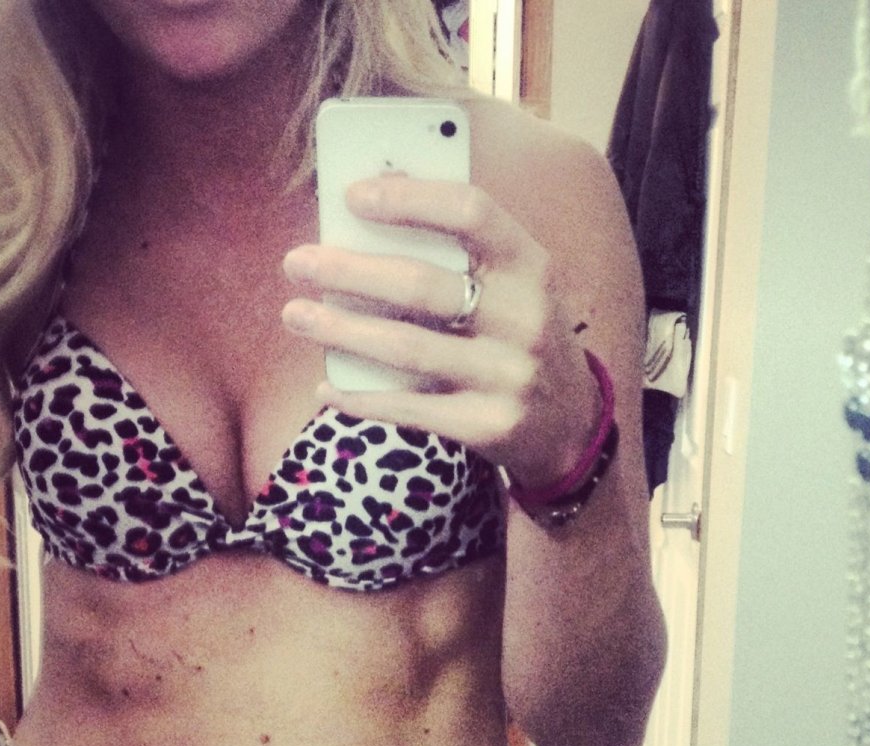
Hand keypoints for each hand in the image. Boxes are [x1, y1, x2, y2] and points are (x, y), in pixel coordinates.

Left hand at [281, 177, 600, 490]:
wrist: (573, 425)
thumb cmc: (522, 337)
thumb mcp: (515, 287)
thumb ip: (463, 251)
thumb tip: (374, 205)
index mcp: (532, 267)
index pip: (471, 212)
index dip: (409, 198)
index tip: (352, 196)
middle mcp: (526, 319)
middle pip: (422, 284)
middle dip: (349, 271)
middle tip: (297, 262)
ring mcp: (508, 376)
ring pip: (406, 347)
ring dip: (340, 330)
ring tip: (296, 315)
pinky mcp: (489, 425)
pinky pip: (409, 408)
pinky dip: (360, 398)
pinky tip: (326, 387)